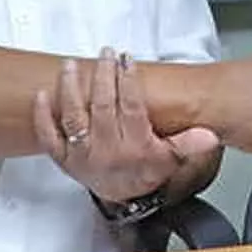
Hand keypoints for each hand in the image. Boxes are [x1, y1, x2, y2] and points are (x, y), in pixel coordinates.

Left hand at [33, 48, 218, 202]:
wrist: (121, 197)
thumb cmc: (146, 172)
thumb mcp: (172, 159)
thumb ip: (189, 145)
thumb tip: (209, 136)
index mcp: (134, 147)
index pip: (131, 107)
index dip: (129, 81)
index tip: (127, 59)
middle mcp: (105, 150)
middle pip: (102, 106)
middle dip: (104, 76)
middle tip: (105, 54)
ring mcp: (81, 154)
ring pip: (74, 116)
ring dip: (71, 88)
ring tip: (72, 65)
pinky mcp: (63, 158)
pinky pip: (48, 137)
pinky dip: (43, 116)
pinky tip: (42, 94)